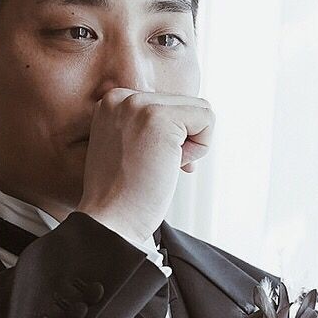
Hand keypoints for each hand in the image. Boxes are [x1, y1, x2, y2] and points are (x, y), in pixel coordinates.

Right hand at [79, 89, 213, 246]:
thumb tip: (193, 120)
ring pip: (199, 110)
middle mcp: (122, 97)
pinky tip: (174, 166)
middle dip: (183, 140)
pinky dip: (201, 148)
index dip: (171, 138)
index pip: (168, 104)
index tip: (151, 162)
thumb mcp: (128, 148)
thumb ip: (150, 127)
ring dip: (192, 145)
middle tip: (157, 168)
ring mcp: (139, 105)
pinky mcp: (159, 118)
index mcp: (112, 103)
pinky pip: (206, 119)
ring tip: (163, 166)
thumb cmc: (124, 196)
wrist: (111, 220)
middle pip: (185, 104)